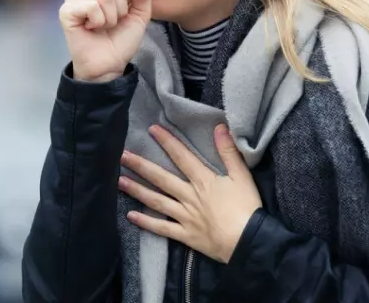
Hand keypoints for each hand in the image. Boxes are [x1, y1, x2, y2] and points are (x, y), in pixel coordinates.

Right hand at [59, 0, 151, 81]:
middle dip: (120, 8)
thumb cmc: (120, 40)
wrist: (108, 65)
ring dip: (110, 18)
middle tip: (111, 23)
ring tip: (102, 27)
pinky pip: (91, 6)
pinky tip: (91, 29)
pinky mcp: (67, 10)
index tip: (124, 13)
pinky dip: (99, 21)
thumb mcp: (140, 14)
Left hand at [119, 124, 261, 263]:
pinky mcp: (185, 235)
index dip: (167, 142)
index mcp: (203, 180)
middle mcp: (189, 196)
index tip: (152, 129)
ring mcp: (184, 216)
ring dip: (137, 190)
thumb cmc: (247, 208)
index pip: (182, 157)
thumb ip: (229, 152)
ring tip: (120, 180)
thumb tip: (219, 127)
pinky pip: (162, 227)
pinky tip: (131, 216)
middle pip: (161, 178)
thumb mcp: (242, 176)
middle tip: (122, 155)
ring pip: (156, 201)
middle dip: (141, 165)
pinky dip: (146, 222)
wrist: (248, 241)